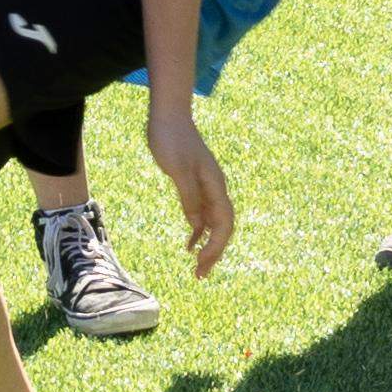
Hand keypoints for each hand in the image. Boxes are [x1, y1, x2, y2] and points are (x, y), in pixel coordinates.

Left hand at [148, 88, 233, 277]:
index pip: (223, 224)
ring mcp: (206, 188)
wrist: (168, 116)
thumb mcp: (177, 169)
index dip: (216, 246)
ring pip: (212, 225)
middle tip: (200, 276)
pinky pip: (201, 215)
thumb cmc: (172, 139)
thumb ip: (189, 196)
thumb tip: (198, 225)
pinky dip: (197, 232)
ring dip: (207, 247)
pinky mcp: (194, 186)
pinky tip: (188, 246)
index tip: (200, 262)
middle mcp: (215, 189)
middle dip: (214, 253)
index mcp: (215, 186)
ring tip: (197, 269)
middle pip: (222, 229)